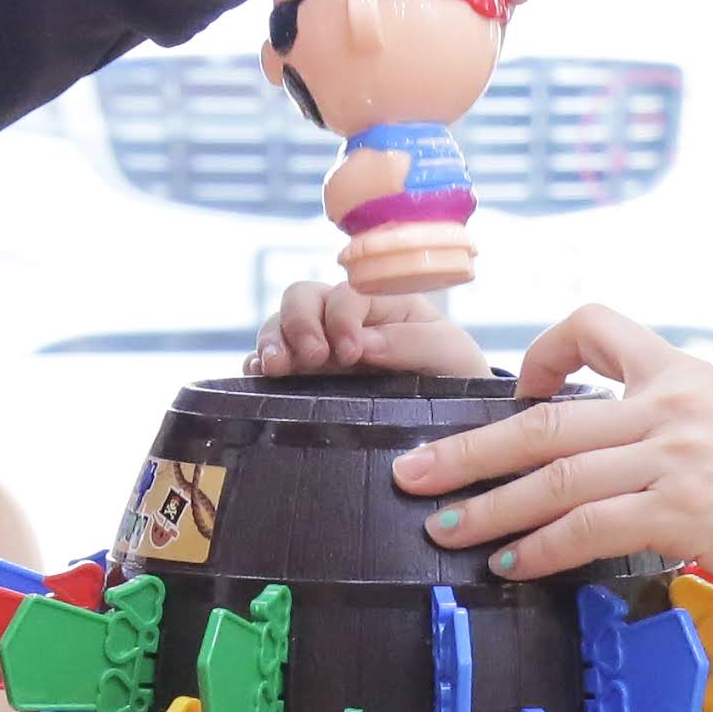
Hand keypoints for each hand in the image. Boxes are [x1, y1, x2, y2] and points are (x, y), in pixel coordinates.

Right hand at [252, 278, 492, 380]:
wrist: (455, 416)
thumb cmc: (456, 373)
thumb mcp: (449, 352)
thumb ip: (411, 342)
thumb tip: (363, 344)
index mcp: (379, 302)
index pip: (345, 295)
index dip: (341, 319)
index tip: (352, 353)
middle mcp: (342, 318)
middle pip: (302, 297)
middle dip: (299, 323)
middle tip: (311, 358)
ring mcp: (320, 346)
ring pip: (279, 325)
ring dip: (272, 342)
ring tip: (273, 368)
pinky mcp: (304, 378)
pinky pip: (269, 361)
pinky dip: (257, 365)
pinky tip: (258, 378)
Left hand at [386, 304, 712, 596]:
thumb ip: (680, 430)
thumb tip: (627, 463)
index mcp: (682, 373)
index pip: (596, 324)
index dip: (541, 351)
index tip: (518, 387)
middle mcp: (669, 406)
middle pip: (544, 419)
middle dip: (468, 448)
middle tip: (412, 472)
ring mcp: (673, 458)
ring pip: (554, 476)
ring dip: (487, 507)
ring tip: (441, 527)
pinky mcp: (683, 512)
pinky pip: (590, 527)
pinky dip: (541, 548)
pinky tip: (512, 565)